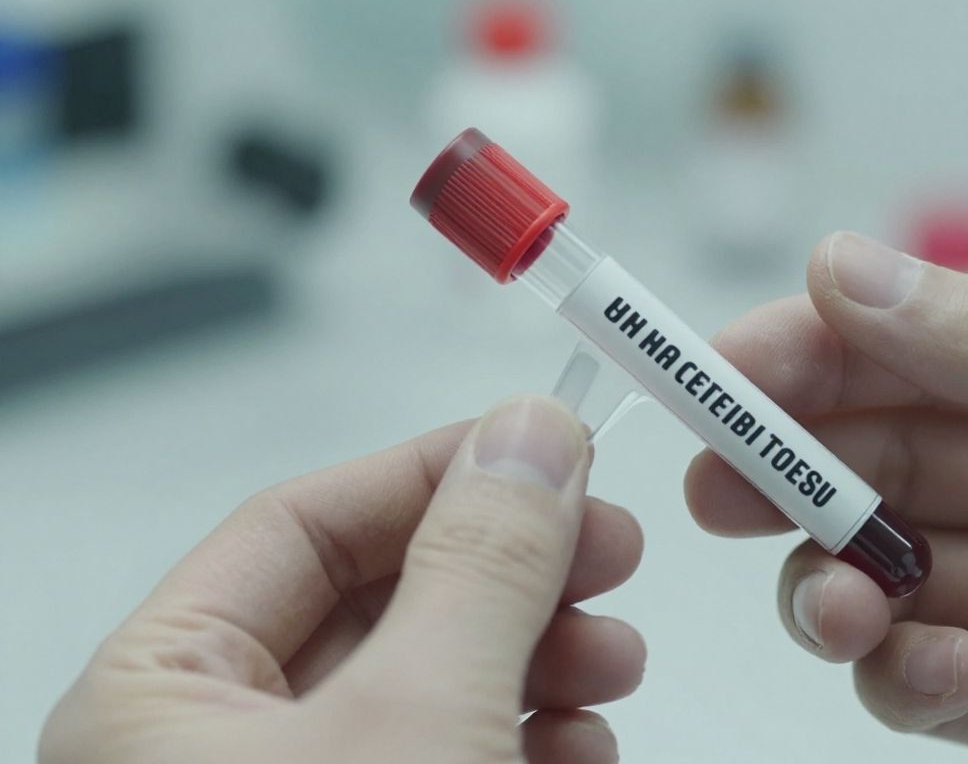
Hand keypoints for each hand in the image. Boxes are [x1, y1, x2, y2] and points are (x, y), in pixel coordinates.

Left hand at [41, 397, 644, 763]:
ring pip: (433, 684)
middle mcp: (214, 751)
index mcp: (158, 700)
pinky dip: (530, 737)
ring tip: (613, 660)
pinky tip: (585, 741)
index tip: (548, 448)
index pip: (300, 527)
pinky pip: (450, 756)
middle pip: (384, 603)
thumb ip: (479, 568)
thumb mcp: (420, 720)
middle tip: (608, 549)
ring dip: (542, 658)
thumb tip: (531, 433)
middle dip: (515, 576)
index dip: (435, 472)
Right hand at [685, 233, 967, 761]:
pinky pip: (933, 679)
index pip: (913, 348)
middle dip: (792, 473)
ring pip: (888, 574)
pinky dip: (903, 676)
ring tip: (835, 602)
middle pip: (881, 460)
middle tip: (720, 490)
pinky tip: (925, 670)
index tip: (715, 375)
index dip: (806, 354)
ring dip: (834, 584)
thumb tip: (843, 270)